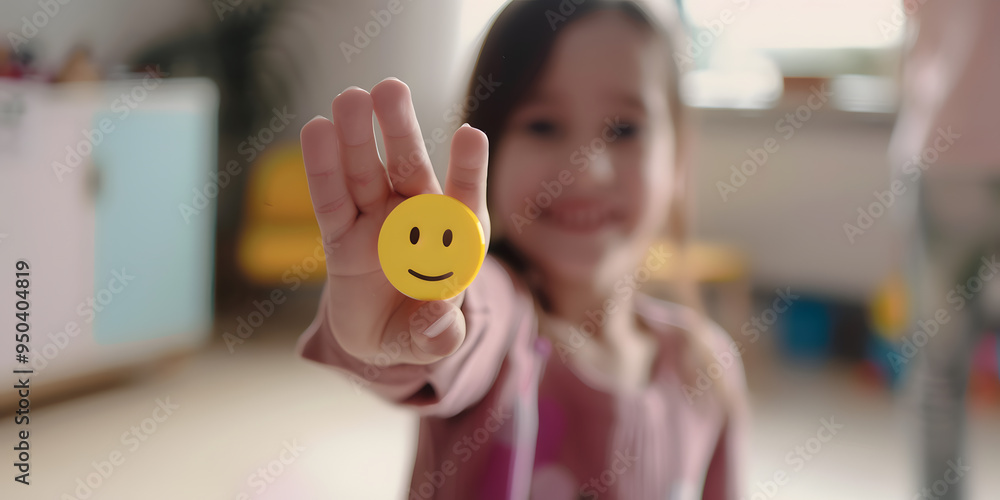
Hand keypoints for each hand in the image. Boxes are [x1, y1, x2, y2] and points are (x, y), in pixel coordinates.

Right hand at [300, 78, 489, 364]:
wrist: (379, 339)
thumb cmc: (415, 331)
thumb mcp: (429, 342)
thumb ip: (438, 333)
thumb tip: (439, 318)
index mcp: (452, 244)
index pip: (462, 202)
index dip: (467, 171)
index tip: (470, 136)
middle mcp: (416, 223)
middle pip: (409, 171)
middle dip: (401, 131)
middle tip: (391, 89)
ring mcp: (376, 223)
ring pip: (367, 174)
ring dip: (358, 138)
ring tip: (350, 98)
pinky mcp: (341, 235)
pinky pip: (331, 200)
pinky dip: (323, 169)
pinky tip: (317, 131)